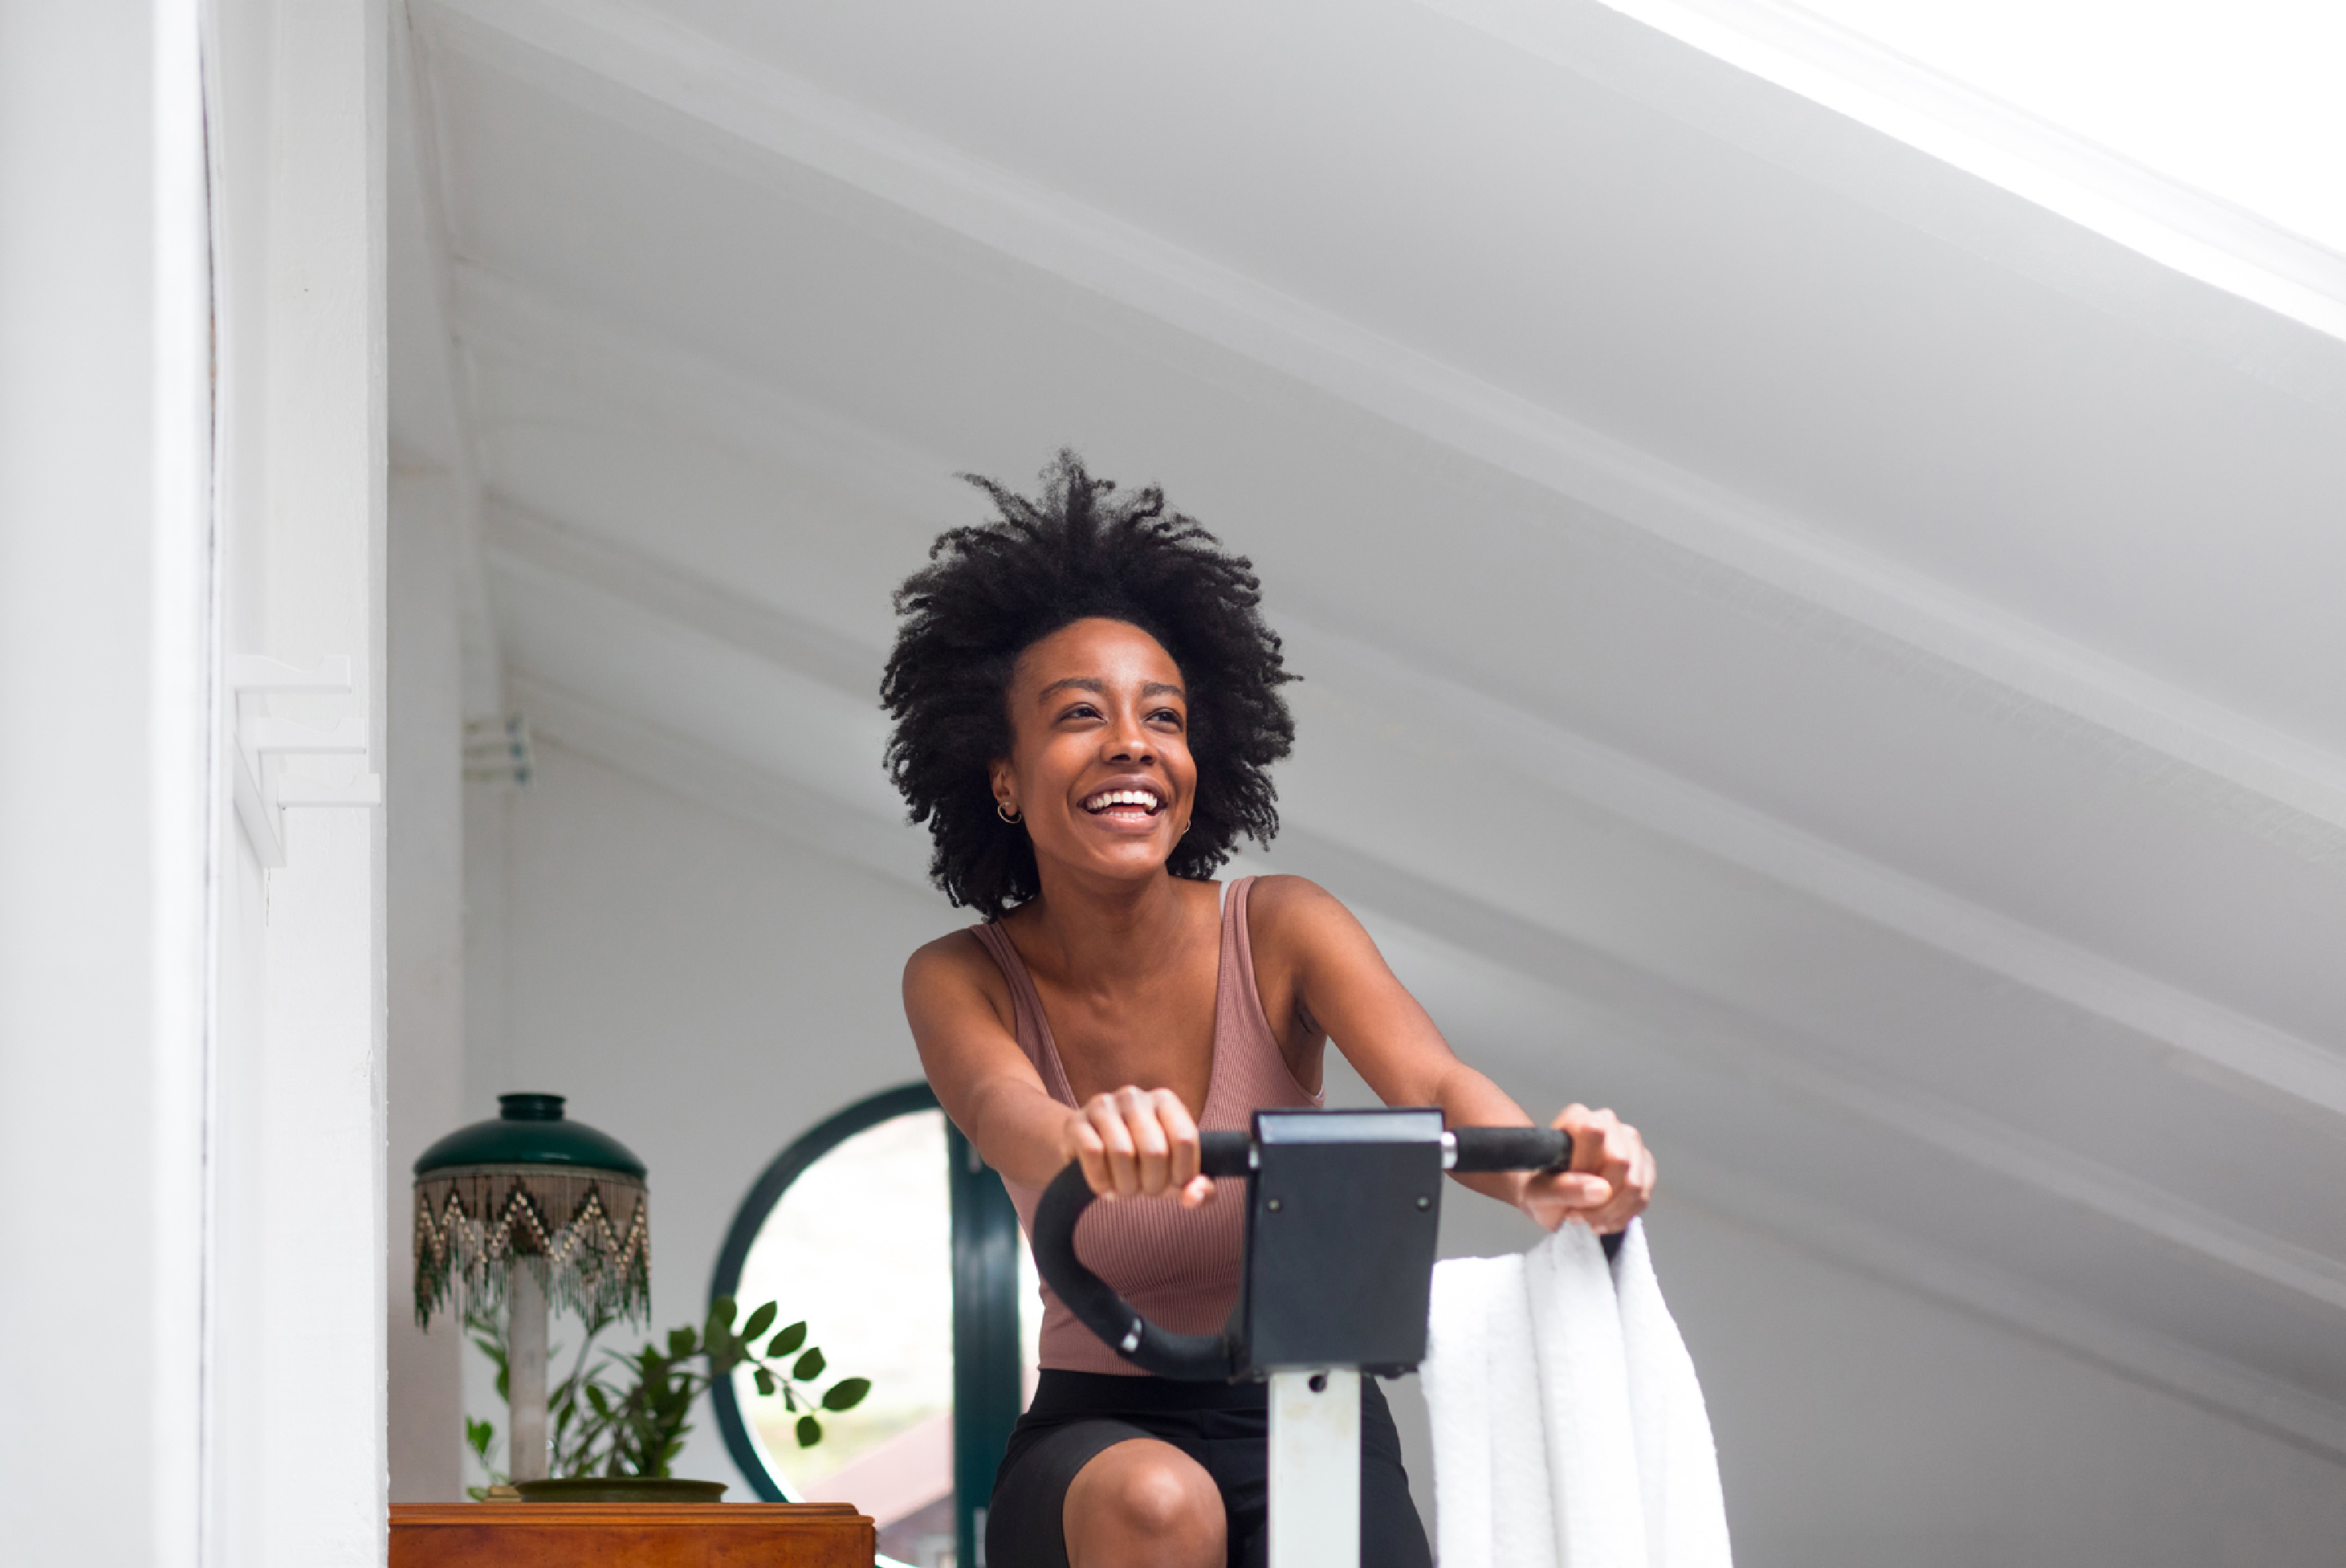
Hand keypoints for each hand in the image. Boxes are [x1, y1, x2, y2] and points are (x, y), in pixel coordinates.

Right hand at [1060, 1086, 1215, 1207]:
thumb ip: (1199, 1190)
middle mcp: (1134, 1096)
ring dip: (1126, 1186)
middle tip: (1145, 1191)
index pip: (1184, 1139)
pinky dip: (1101, 1181)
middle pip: (1154, 1151)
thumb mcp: (1174, 1175)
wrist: (1090, 1152)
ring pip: (1122, 1153)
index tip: (1173, 1186)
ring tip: (1125, 1190)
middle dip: (1153, 1185)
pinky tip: (1104, 1186)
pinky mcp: (1075, 1122)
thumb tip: (1197, 1193)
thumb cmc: (1141, 1164)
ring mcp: (1102, 1105)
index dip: (1182, 1173)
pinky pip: (1093, 1153)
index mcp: (1165, 1100)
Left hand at [1518, 1104, 1653, 1233]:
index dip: (1585, 1170)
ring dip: (1611, 1212)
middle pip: (1620, 1161)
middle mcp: (1608, 1122)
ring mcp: (1630, 1142)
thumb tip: (1601, 1190)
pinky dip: (1623, 1216)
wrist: (1552, 1196)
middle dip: (1600, 1200)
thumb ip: (1563, 1189)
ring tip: (1589, 1219)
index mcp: (1578, 1117)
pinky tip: (1603, 1219)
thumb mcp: (1537, 1193)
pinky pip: (1643, 1196)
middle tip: (1577, 1215)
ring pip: (1635, 1183)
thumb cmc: (1541, 1189)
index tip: (1568, 1196)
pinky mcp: (1644, 1164)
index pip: (1594, 1133)